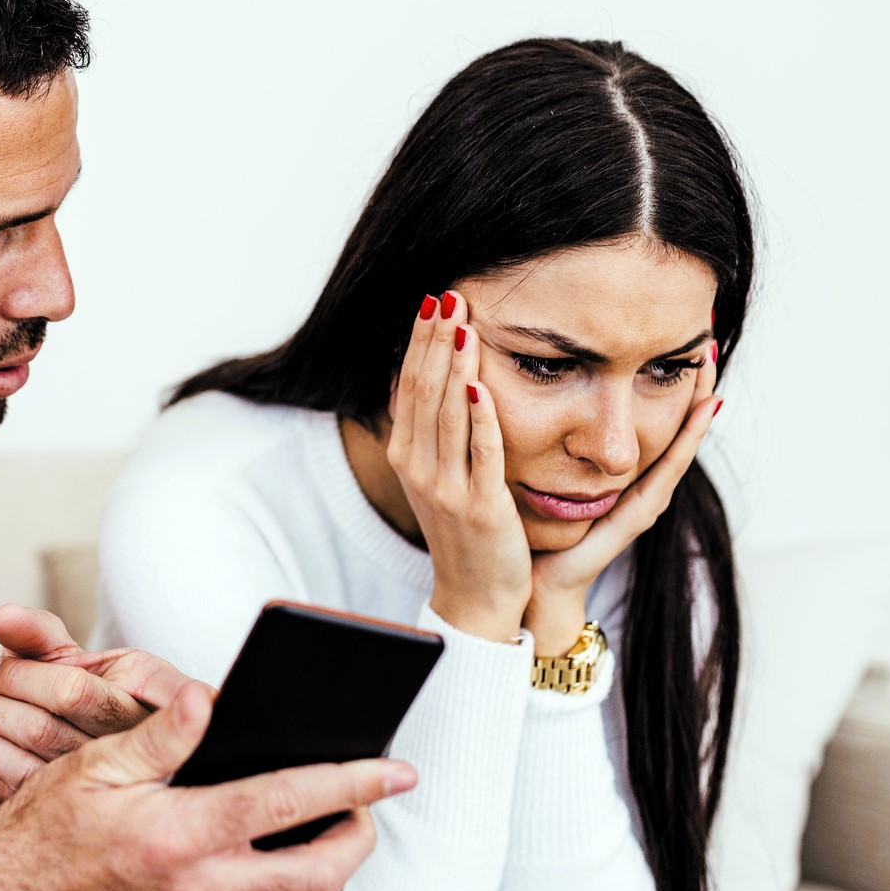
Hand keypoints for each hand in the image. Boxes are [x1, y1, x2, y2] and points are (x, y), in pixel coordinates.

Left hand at [0, 604, 209, 805]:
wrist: (84, 743)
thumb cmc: (83, 689)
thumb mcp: (69, 656)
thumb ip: (37, 633)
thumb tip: (1, 616)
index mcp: (151, 683)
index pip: (82, 683)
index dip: (30, 676)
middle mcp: (144, 731)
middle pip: (63, 700)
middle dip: (12, 682)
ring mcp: (118, 771)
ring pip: (41, 735)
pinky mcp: (87, 798)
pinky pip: (25, 773)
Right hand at [0, 682, 417, 890]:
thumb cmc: (45, 824)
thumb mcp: (97, 763)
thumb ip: (163, 733)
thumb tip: (211, 696)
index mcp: (180, 836)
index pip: (289, 803)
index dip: (353, 782)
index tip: (397, 768)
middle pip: (320, 874)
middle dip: (359, 836)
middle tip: (365, 804)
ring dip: (327, 875)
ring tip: (327, 833)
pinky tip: (274, 867)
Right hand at [385, 290, 531, 641]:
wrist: (474, 593)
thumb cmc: (461, 530)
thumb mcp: (434, 476)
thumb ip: (428, 430)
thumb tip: (415, 377)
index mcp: (408, 456)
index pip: (409, 386)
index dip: (418, 343)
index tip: (431, 302)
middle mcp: (419, 468)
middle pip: (424, 392)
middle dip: (435, 341)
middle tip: (448, 297)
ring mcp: (446, 488)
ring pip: (447, 415)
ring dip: (454, 366)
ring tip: (462, 324)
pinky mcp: (480, 505)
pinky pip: (480, 453)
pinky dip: (480, 418)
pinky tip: (481, 384)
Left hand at [524, 344, 723, 650]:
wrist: (533, 583)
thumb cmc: (532, 528)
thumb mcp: (538, 469)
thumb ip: (542, 436)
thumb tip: (528, 380)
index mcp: (618, 472)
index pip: (647, 417)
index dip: (662, 378)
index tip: (676, 333)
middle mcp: (638, 483)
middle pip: (673, 424)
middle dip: (692, 382)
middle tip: (709, 335)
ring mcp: (642, 501)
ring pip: (679, 442)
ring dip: (698, 402)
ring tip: (711, 362)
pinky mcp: (635, 518)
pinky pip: (666, 473)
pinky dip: (686, 441)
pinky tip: (701, 411)